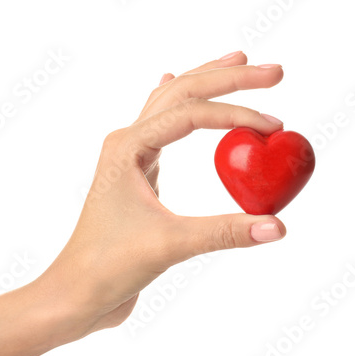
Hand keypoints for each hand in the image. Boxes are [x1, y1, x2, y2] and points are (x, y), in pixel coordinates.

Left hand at [39, 52, 286, 343]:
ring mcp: (131, 158)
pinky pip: (162, 129)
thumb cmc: (107, 266)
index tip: (274, 128)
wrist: (76, 292)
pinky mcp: (139, 176)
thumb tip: (278, 226)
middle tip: (273, 71)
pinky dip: (180, 107)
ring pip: (172, 105)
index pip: (191, 114)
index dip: (237, 115)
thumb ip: (225, 232)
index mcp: (128, 147)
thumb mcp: (170, 245)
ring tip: (237, 62)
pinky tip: (173, 86)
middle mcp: (128, 143)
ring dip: (205, 83)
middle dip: (228, 78)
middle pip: (182, 94)